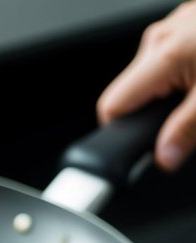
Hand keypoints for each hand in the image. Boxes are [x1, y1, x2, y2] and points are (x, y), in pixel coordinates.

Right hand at [98, 0, 195, 169]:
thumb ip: (187, 132)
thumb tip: (164, 158)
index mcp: (162, 54)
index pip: (113, 107)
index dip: (123, 136)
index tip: (143, 151)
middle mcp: (161, 37)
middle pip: (132, 94)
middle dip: (153, 116)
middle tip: (188, 122)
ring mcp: (175, 27)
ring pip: (152, 78)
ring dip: (171, 97)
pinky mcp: (190, 25)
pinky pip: (172, 61)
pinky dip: (185, 78)